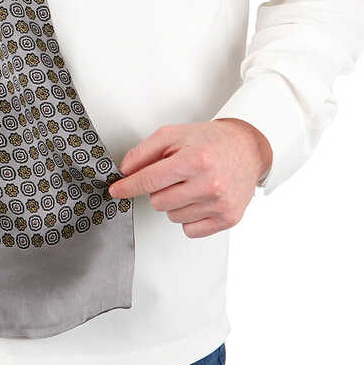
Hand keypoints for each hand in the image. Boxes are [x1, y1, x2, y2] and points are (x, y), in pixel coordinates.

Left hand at [107, 119, 272, 237]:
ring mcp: (220, 204)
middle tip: (175, 176)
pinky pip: (190, 230)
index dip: (128, 187)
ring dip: (174, 203)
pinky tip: (199, 199)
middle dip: (159, 190)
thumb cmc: (210, 141)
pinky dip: (188, 217)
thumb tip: (126, 171)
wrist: (247, 149)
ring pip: (172, 217)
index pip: (150, 180)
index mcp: (194, 160)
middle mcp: (209, 183)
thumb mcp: (174, 135)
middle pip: (158, 202)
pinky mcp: (228, 218)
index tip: (116, 191)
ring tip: (191, 185)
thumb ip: (145, 151)